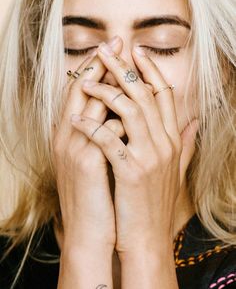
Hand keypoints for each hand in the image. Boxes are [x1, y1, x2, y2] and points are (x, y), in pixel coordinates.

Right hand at [52, 37, 124, 252]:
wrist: (89, 232)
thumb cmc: (98, 197)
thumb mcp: (96, 164)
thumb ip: (103, 138)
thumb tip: (118, 116)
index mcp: (69, 137)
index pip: (79, 94)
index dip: (94, 70)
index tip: (112, 51)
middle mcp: (65, 138)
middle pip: (81, 89)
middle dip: (101, 64)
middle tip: (117, 42)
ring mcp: (74, 148)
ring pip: (91, 101)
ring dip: (111, 81)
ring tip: (127, 62)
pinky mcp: (87, 161)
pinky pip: (104, 127)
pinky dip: (119, 114)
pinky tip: (133, 107)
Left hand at [71, 39, 198, 257]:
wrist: (148, 237)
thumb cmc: (155, 202)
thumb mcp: (175, 170)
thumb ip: (186, 144)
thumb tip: (194, 121)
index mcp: (171, 141)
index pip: (164, 95)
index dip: (150, 70)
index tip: (135, 52)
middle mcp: (164, 144)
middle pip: (145, 95)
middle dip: (124, 69)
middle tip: (106, 51)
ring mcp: (149, 157)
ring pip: (130, 110)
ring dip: (106, 92)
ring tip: (86, 82)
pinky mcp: (131, 171)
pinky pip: (109, 140)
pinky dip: (91, 126)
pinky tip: (76, 118)